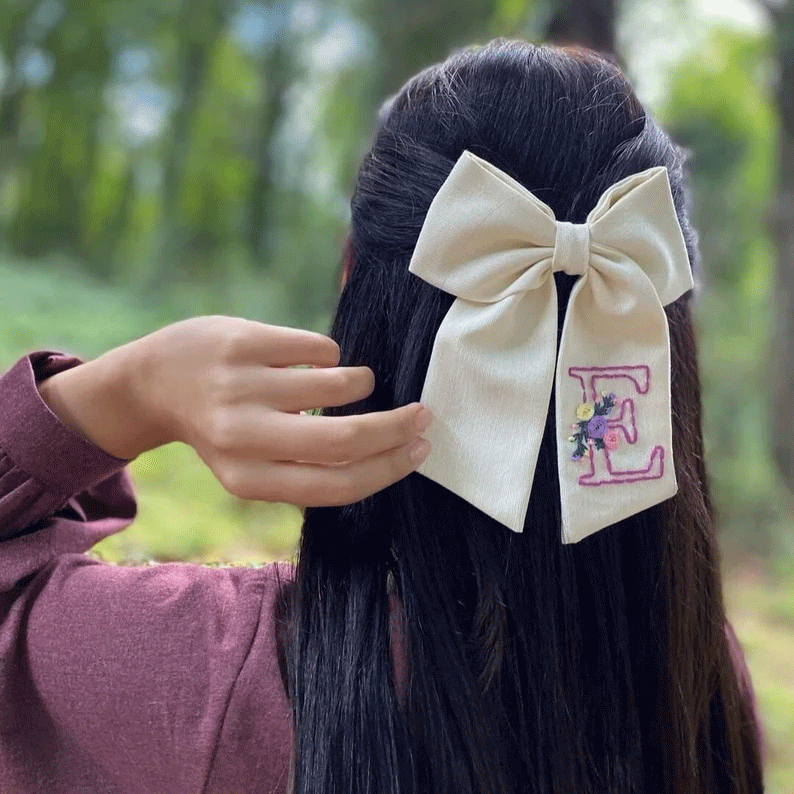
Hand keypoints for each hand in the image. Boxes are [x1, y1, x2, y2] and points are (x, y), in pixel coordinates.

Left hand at [129, 315, 431, 505]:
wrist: (156, 381)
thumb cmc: (223, 428)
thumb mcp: (253, 466)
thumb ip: (307, 469)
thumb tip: (389, 451)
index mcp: (248, 480)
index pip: (338, 483)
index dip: (390, 468)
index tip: (421, 449)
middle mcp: (242, 436)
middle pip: (344, 438)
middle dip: (396, 427)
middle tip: (422, 414)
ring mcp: (240, 386)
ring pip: (338, 384)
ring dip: (362, 383)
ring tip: (353, 382)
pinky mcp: (243, 342)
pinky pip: (320, 347)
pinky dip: (331, 355)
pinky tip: (312, 359)